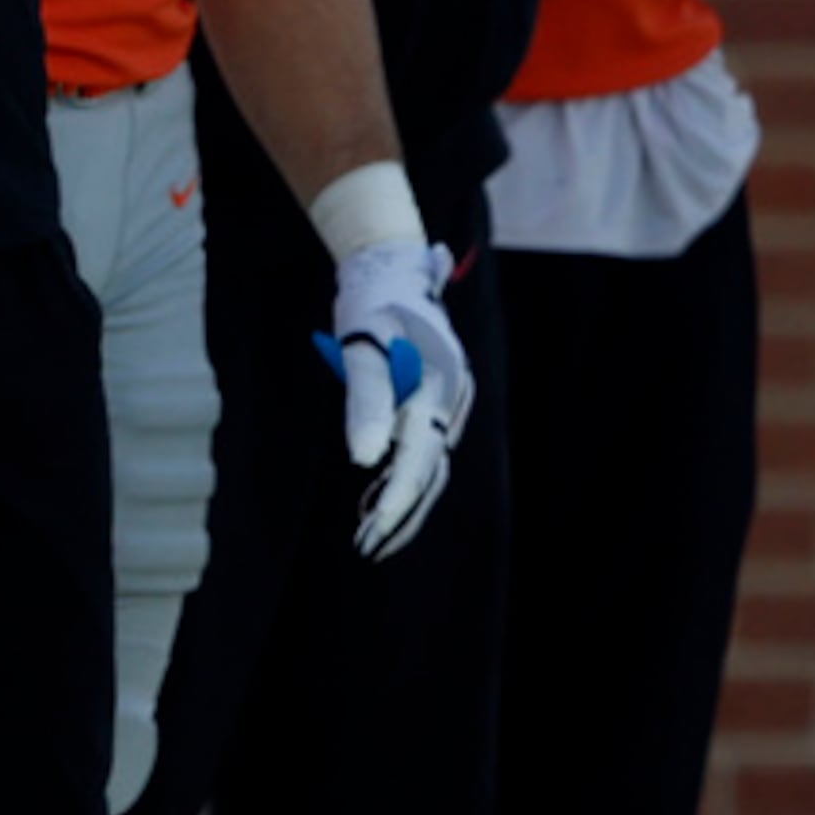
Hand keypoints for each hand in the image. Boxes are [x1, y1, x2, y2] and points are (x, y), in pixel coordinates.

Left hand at [314, 240, 474, 558]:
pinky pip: (423, 449)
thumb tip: (365, 458)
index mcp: (441, 390)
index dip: (398, 498)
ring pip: (429, 465)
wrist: (390, 266)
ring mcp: (448, 402)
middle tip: (365, 549)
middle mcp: (452, 401)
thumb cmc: (372, 305)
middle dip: (399, 513)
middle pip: (430, 470)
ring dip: (403, 502)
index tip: (373, 529)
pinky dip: (404, 478)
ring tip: (369, 538)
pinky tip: (378, 500)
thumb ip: (366, 400)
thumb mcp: (362, 347)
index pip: (421, 459)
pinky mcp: (436, 402)